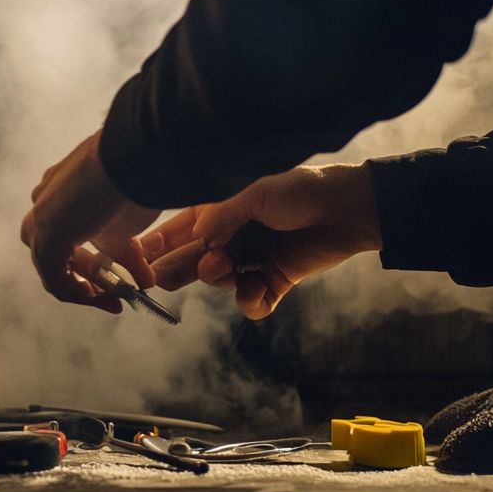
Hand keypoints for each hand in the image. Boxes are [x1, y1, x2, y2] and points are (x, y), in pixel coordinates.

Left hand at [20, 130, 160, 312]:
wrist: (131, 157)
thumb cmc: (137, 177)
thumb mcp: (130, 222)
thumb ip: (128, 252)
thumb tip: (144, 280)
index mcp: (63, 188)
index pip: (69, 232)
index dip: (92, 262)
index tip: (116, 276)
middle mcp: (46, 200)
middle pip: (58, 252)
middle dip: (89, 278)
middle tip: (114, 294)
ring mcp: (41, 217)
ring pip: (53, 267)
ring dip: (83, 289)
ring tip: (110, 300)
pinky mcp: (45, 234)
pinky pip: (54, 278)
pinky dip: (79, 294)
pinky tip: (101, 298)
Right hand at [142, 164, 381, 319]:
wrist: (350, 208)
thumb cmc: (300, 189)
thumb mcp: (253, 192)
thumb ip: (220, 216)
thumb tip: (197, 238)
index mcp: (221, 211)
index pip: (181, 229)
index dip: (160, 244)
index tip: (142, 259)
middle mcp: (233, 237)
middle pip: (194, 260)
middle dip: (179, 270)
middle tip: (161, 281)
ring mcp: (253, 260)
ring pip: (221, 282)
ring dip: (219, 280)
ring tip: (225, 268)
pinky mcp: (275, 280)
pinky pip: (254, 301)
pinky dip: (252, 301)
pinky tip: (255, 292)